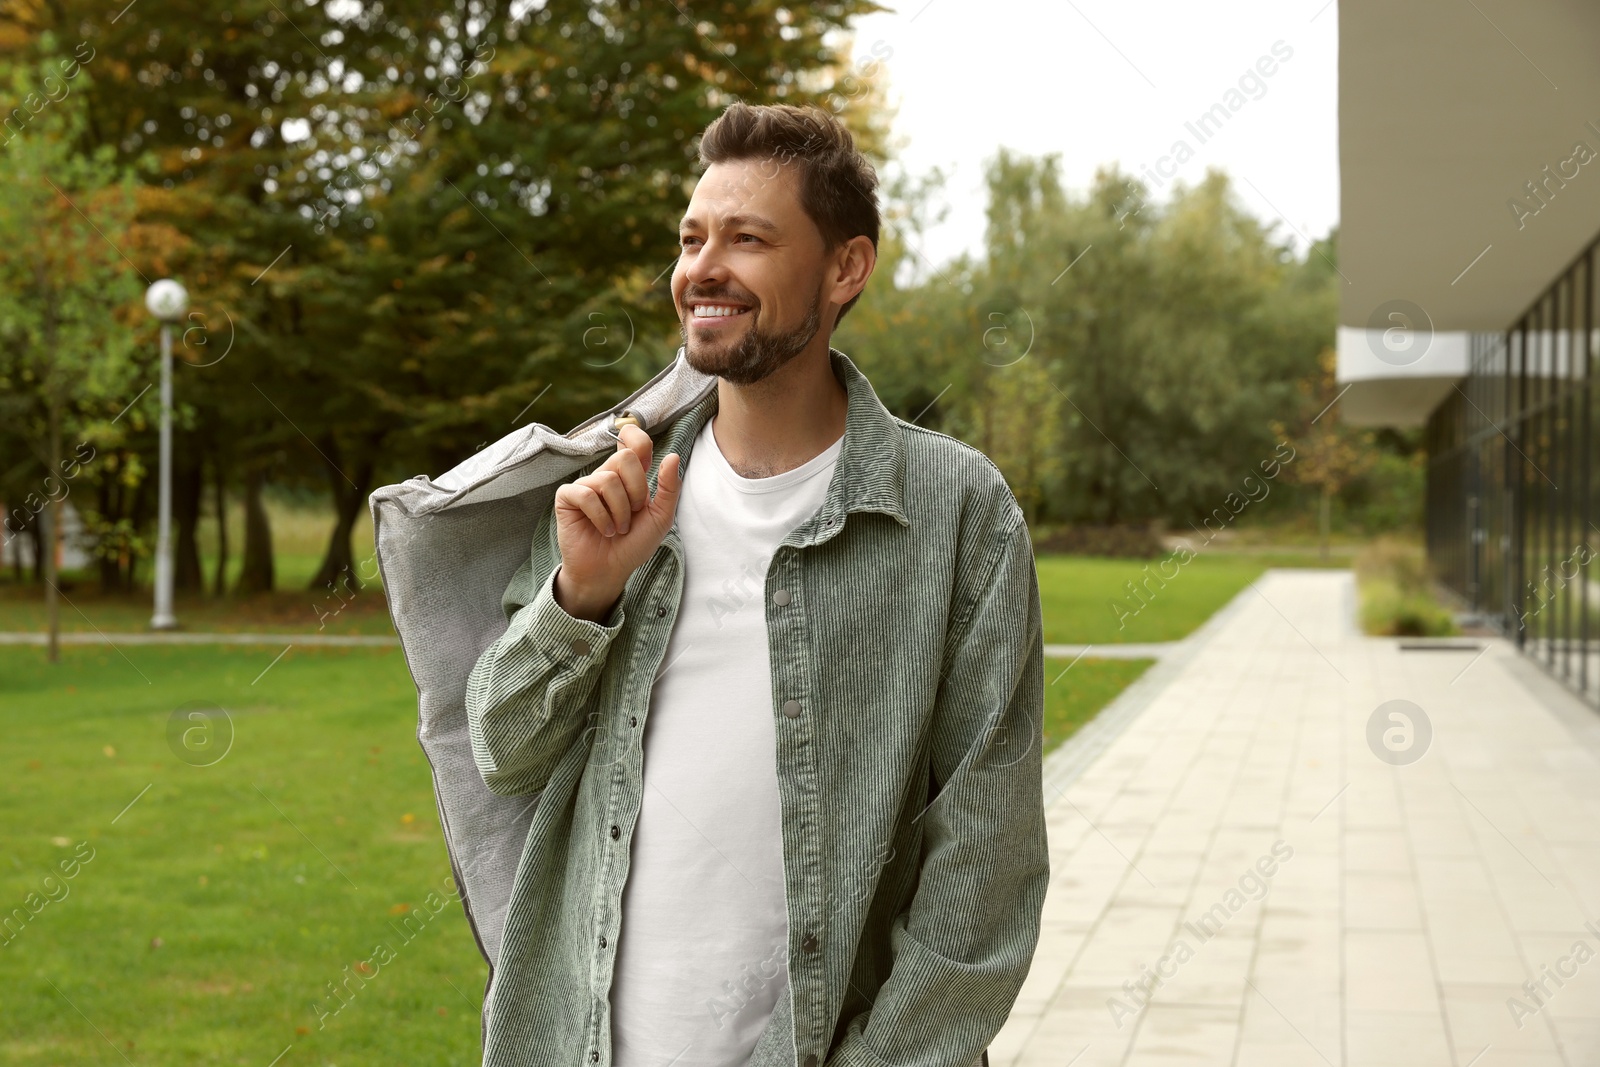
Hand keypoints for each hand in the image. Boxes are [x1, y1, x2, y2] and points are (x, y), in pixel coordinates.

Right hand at [552, 423, 683, 621]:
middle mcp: (607, 476)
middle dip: (637, 490)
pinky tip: (604, 530)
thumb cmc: (634, 544)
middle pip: (626, 458)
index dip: (637, 437)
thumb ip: (669, 488)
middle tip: (634, 513)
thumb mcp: (660, 517)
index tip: (639, 446)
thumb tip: (673, 456)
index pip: (634, 443)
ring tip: (618, 528)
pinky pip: (586, 494)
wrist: (610, 571)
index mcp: (630, 477)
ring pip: (608, 480)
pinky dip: (600, 517)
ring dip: (620, 511)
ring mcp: (586, 485)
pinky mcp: (567, 498)